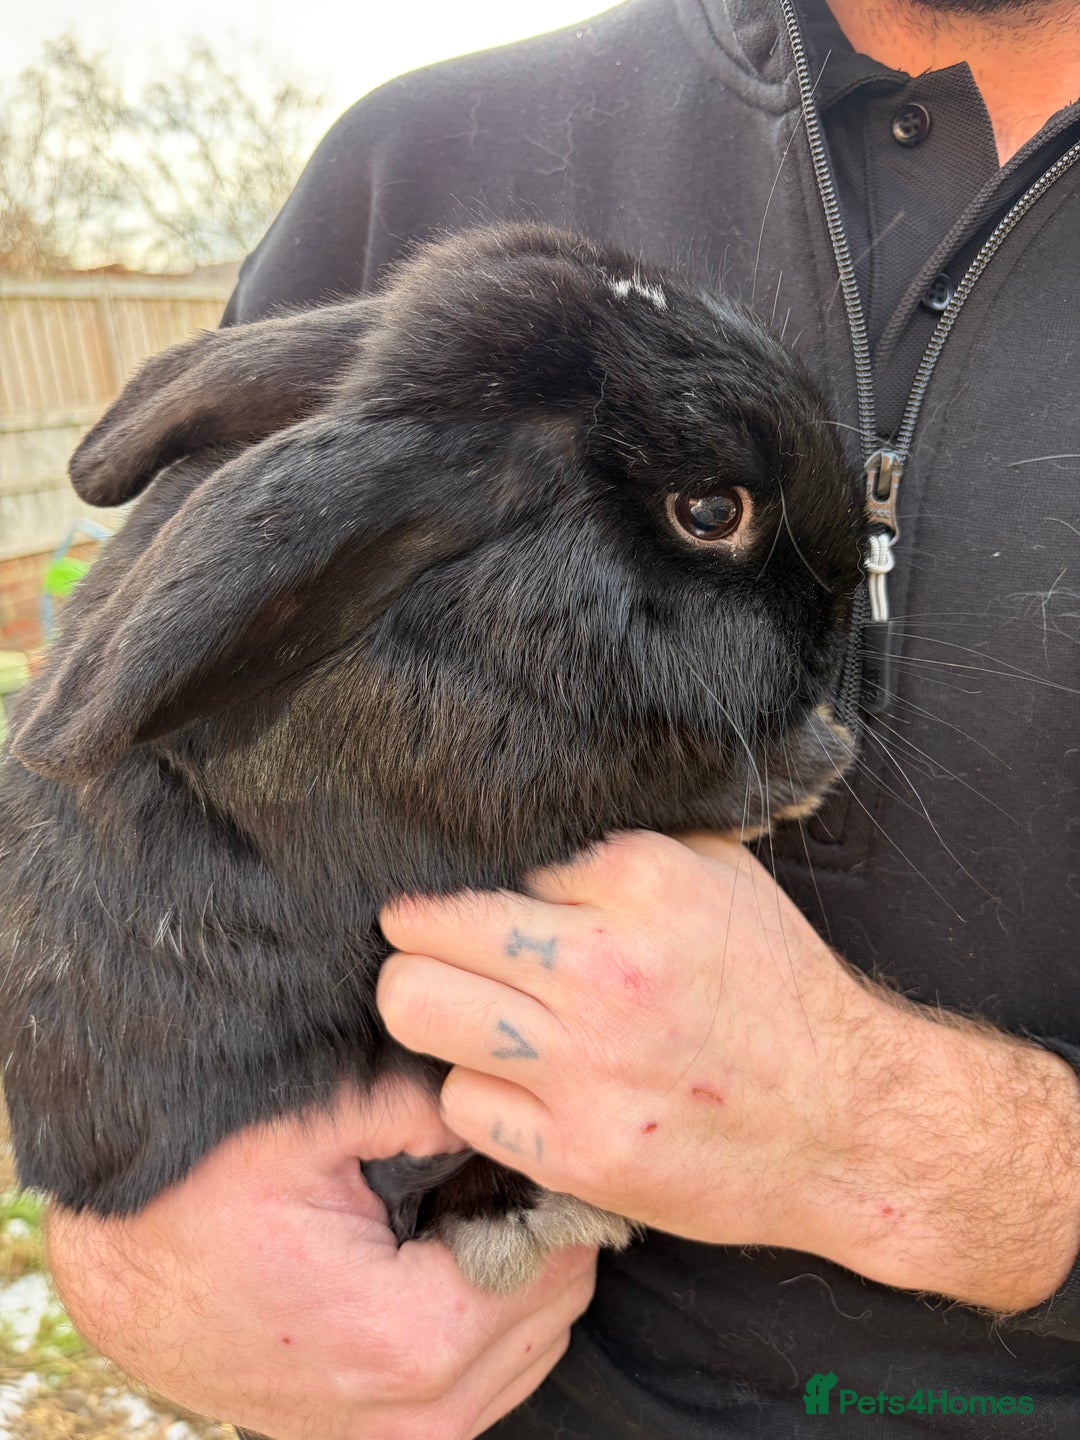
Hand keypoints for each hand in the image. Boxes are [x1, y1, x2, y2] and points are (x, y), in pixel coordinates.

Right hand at [46, 1082, 596, 1439]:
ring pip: (527, 1354)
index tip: (530, 1141)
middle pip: (551, 1313)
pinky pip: (483, 1384)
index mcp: (410, 1340)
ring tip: (468, 1206)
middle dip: (541, 1236)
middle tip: (499, 1166)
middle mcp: (413, 1415)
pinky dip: (488, 1322)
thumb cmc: (204, 1198)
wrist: (125, 1273)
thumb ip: (422, 1108)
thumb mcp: (312, 1125)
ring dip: (519, 1280)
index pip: (554, 1267)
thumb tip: (500, 1098)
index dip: (552, 1195)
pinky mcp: (375, 1438)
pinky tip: (444, 1255)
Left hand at [379, 830, 1079, 1312]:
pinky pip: (460, 1102)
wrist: (850, 1124)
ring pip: (413, 1008)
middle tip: (441, 951)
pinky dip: (483, 1095)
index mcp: (641, 877)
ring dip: (433, 1009)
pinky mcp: (577, 1150)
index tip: (495, 904)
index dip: (487, 882)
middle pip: (416, 929)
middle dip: (418, 937)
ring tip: (470, 1012)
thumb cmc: (777, 990)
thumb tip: (520, 824)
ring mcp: (586, 1064)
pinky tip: (525, 1086)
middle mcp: (605, 966)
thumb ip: (620, 843)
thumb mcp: (721, 874)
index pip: (487, 856)